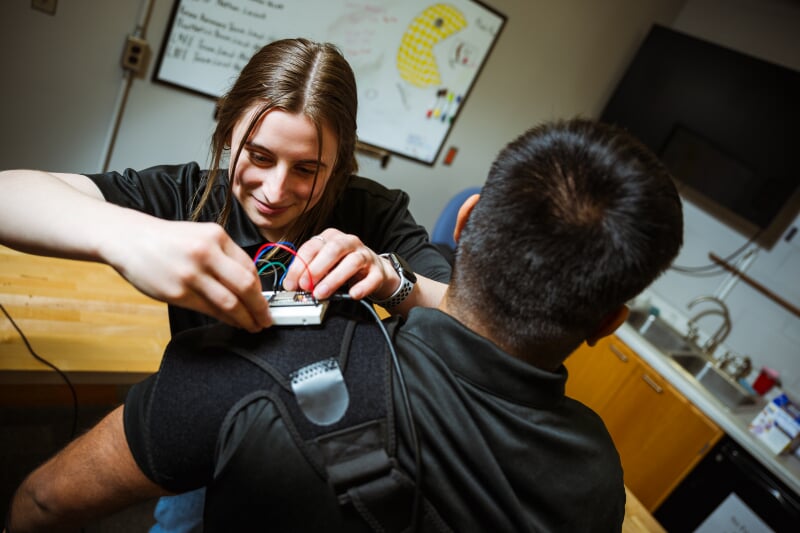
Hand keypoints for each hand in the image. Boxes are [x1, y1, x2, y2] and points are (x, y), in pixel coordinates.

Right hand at [103, 217, 270, 331]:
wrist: (128, 239)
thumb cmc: (168, 240)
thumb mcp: (201, 235)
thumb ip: (225, 256)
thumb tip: (250, 284)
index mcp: (216, 236)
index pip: (250, 267)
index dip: (261, 289)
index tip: (266, 301)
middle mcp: (206, 253)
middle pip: (246, 286)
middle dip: (260, 308)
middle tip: (267, 320)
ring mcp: (191, 274)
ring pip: (229, 303)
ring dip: (246, 319)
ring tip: (252, 326)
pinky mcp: (177, 292)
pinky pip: (209, 310)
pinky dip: (225, 319)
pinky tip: (231, 322)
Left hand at [281, 228, 398, 300]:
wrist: (375, 271)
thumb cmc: (344, 267)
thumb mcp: (325, 265)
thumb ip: (309, 272)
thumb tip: (291, 285)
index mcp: (331, 238)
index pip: (312, 247)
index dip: (299, 265)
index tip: (291, 283)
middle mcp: (349, 242)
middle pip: (333, 250)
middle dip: (316, 268)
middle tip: (305, 286)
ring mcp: (365, 255)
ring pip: (352, 262)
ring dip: (334, 279)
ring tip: (321, 293)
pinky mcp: (378, 271)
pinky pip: (372, 277)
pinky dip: (362, 286)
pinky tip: (353, 294)